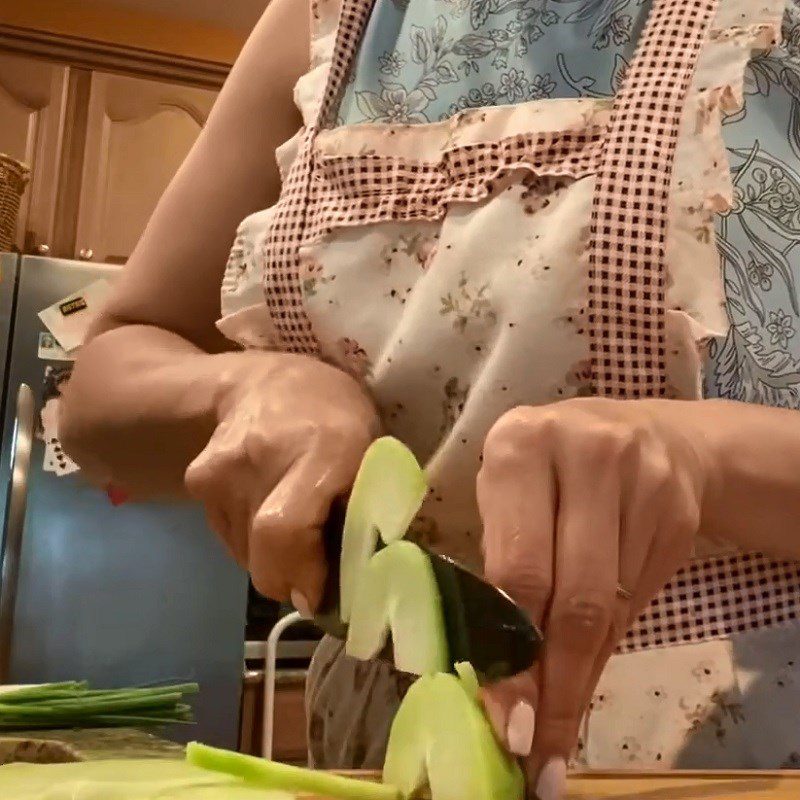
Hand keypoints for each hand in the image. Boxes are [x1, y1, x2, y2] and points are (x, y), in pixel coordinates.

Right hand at [185, 352, 378, 610]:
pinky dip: (250, 541)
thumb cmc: (335, 419)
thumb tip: (359, 583)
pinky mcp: (197, 482)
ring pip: (244, 555)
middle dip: (289, 580)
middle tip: (313, 574)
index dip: (301, 575)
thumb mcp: (370, 453)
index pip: (285, 531)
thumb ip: (367, 511)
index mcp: (320, 450)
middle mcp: (261, 459)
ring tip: (293, 523)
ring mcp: (221, 471)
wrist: (265, 382)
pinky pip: (228, 538)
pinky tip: (266, 507)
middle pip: (262, 556)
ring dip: (271, 557)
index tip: (318, 596)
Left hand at [477, 398, 709, 799]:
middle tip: (540, 744)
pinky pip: (640, 597)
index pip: (518, 567)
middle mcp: (585, 453)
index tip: (509, 717)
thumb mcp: (506, 493)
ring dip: (583, 671)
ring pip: (611, 605)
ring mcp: (643, 480)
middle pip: (575, 595)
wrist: (645, 434)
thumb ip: (499, 564)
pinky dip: (610, 642)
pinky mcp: (679, 510)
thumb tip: (499, 673)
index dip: (514, 651)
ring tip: (558, 720)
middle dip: (557, 683)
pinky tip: (588, 667)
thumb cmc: (547, 467)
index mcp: (520, 445)